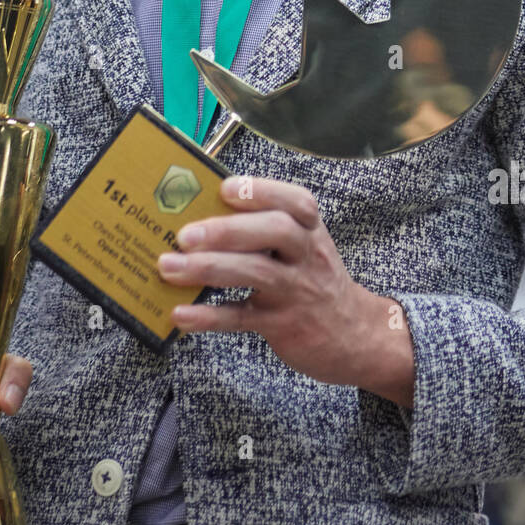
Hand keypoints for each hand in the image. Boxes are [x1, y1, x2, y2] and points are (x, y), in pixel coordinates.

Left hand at [158, 175, 414, 403]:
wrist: (354, 336)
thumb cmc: (312, 279)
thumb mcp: (302, 247)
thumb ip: (262, 229)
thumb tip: (199, 215)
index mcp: (310, 229)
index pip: (294, 201)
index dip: (260, 191)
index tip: (224, 188)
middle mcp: (308, 255)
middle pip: (276, 231)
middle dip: (228, 230)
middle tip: (185, 234)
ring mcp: (297, 291)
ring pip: (257, 273)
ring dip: (209, 268)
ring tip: (169, 267)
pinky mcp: (284, 326)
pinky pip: (244, 319)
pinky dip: (210, 316)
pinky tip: (181, 314)